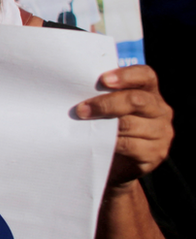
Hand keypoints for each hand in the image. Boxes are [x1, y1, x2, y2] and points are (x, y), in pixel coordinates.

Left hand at [76, 65, 172, 188]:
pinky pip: (130, 145)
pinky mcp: (156, 154)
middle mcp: (160, 110)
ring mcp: (161, 133)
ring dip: (103, 125)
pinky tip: (96, 140)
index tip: (103, 79)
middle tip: (81, 109)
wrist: (115, 163)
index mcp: (149, 92)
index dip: (125, 75)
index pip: (145, 76)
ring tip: (83, 125)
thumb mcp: (109, 108)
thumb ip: (104, 95)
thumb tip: (78, 85)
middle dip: (106, 104)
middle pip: (137, 100)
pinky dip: (111, 142)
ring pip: (131, 124)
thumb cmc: (108, 126)